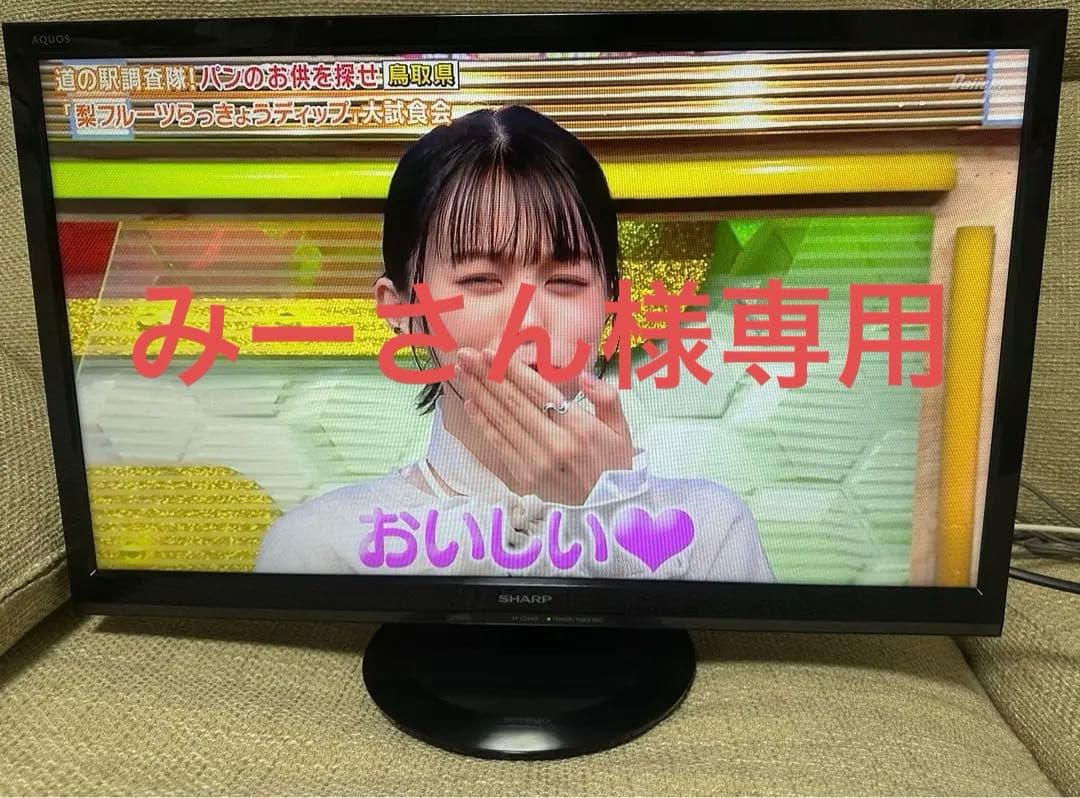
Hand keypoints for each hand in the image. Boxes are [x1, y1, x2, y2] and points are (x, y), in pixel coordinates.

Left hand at [455, 348, 633, 505]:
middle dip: (487, 375)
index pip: (539, 391)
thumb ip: (605, 397)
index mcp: (580, 428)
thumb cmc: (614, 465)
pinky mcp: (525, 479)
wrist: (609, 510)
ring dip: (479, 394)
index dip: (512, 370)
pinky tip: (470, 403)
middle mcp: (556, 444)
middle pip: (514, 403)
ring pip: (502, 421)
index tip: (492, 351)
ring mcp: (537, 464)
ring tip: (462, 372)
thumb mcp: (621, 429)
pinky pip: (499, 445)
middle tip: (467, 354)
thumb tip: (582, 376)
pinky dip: (482, 423)